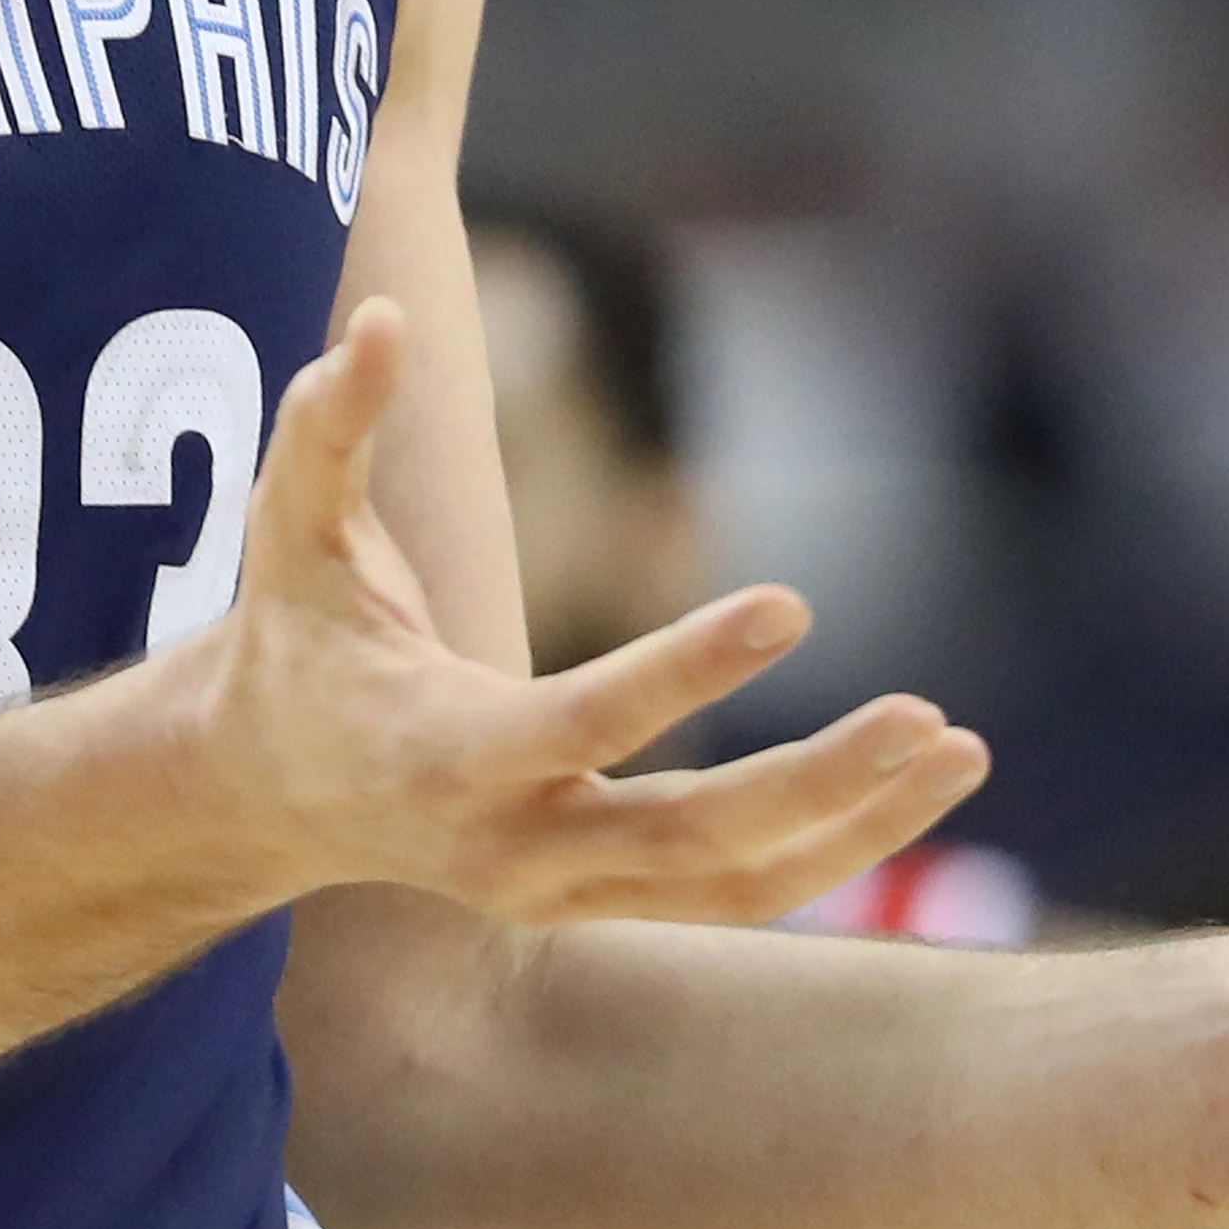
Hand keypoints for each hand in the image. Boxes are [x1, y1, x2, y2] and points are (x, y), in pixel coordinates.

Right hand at [174, 298, 992, 923]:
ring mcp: (558, 894)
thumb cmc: (293, 638)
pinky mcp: (597, 904)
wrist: (265, 793)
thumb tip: (379, 325)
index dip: (689, 667)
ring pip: (730, 888)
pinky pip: (731, 896)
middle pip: (687, 839)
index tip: (794, 601)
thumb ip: (329, 427)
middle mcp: (508, 849)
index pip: (585, 723)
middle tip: (929, 717)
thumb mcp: (289, 529)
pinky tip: (916, 791)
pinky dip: (832, 853)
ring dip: (858, 832)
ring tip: (962, 751)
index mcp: (443, 756)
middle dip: (818, 785)